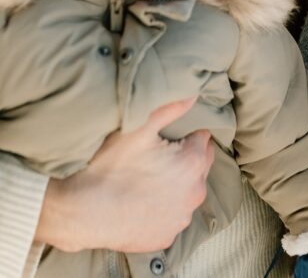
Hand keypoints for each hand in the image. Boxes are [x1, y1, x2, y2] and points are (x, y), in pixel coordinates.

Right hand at [36, 98, 212, 252]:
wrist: (81, 213)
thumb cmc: (109, 168)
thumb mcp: (138, 129)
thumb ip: (170, 108)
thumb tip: (193, 94)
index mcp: (193, 163)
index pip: (203, 139)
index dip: (185, 136)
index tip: (167, 139)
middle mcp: (195, 192)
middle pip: (199, 165)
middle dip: (186, 159)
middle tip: (157, 158)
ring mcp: (182, 217)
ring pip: (188, 193)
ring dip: (178, 186)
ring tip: (149, 181)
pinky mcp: (167, 235)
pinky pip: (172, 216)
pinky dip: (164, 209)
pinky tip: (144, 203)